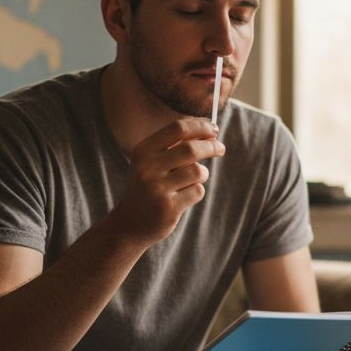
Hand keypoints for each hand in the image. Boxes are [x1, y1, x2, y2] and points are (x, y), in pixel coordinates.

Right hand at [108, 118, 223, 245]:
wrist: (129, 224)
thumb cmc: (147, 188)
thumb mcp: (152, 163)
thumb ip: (174, 147)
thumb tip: (208, 131)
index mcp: (143, 151)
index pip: (177, 129)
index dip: (200, 126)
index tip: (214, 128)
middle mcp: (148, 167)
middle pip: (191, 148)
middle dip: (211, 146)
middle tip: (221, 148)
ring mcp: (158, 188)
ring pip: (197, 171)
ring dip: (203, 173)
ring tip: (195, 179)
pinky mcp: (169, 207)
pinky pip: (197, 191)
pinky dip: (197, 191)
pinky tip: (184, 196)